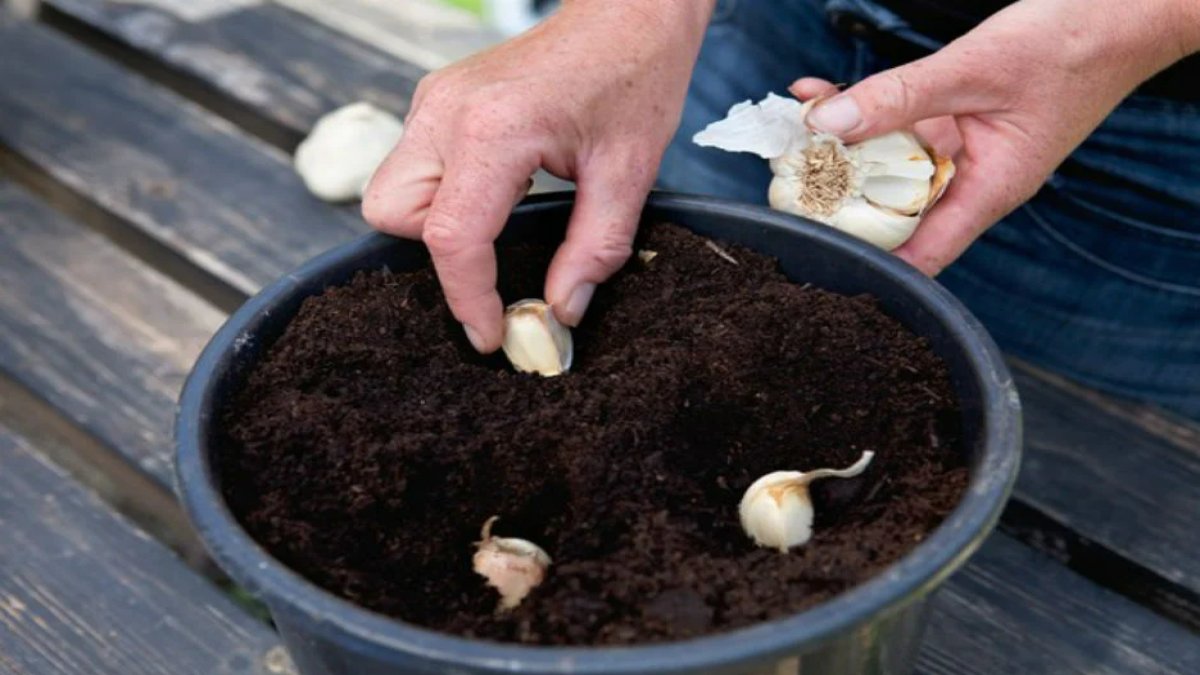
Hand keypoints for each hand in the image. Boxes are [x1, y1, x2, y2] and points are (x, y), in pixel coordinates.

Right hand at [362, 1, 711, 351]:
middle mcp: (448, 111)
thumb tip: (561, 311)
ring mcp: (436, 100)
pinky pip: (413, 165)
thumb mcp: (629, 175)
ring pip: (392, 191)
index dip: (468, 299)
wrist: (628, 14)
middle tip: (496, 262)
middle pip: (392, 213)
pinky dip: (443, 195)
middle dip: (437, 254)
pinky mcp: (439, 99)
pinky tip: (497, 192)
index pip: (450, 237)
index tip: (491, 334)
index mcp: (494, 130)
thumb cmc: (633, 76)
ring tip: (501, 221)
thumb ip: (593, 251)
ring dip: (435, 224)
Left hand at [792, 0, 1199, 275]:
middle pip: (893, 210)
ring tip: (789, 131)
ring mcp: (962, 152)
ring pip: (887, 164)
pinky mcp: (955, 122)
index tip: (812, 246)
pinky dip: (861, 112)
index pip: (919, 255)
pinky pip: (898, 127)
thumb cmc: (1072, 43)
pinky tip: (820, 96)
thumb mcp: (973, 69)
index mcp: (989, 191)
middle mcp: (971, 181)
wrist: (1123, 8)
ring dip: (840, 148)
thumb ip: (899, 97)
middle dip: (837, 198)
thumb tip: (827, 123)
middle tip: (782, 183)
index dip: (867, 258)